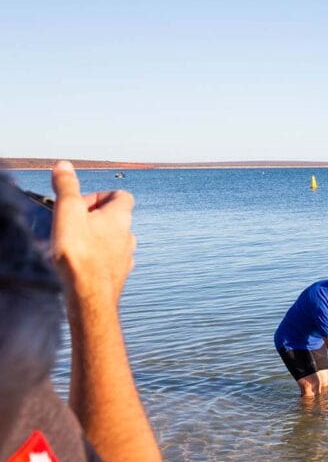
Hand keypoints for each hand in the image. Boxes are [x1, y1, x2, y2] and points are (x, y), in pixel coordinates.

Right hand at [50, 161, 135, 305]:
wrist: (90, 296)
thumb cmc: (80, 254)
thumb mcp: (68, 211)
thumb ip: (67, 186)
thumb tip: (64, 165)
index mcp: (121, 217)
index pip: (121, 195)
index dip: (99, 195)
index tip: (79, 204)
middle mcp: (129, 236)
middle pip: (115, 218)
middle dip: (93, 218)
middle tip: (71, 224)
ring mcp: (126, 257)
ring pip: (113, 240)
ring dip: (95, 238)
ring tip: (73, 245)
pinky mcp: (118, 276)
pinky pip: (109, 261)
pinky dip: (97, 258)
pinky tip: (80, 264)